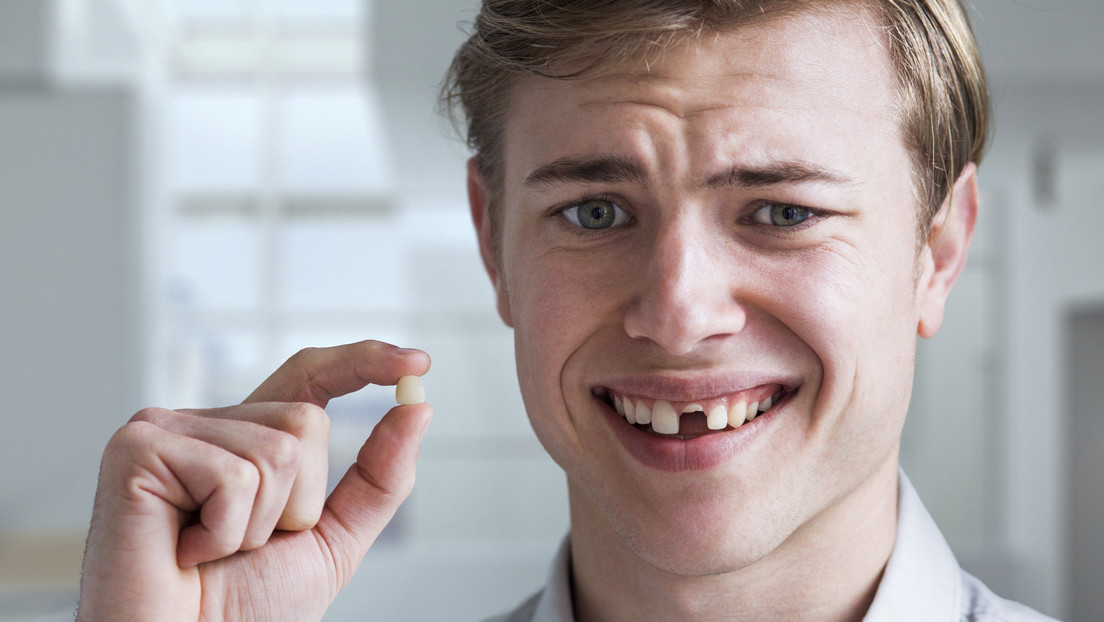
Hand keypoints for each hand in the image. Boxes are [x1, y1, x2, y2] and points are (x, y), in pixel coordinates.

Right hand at [77, 340, 431, 621]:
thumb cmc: (241, 610)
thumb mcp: (331, 539)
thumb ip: (377, 478)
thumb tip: (418, 407)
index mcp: (245, 438)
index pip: (310, 377)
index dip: (363, 361)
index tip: (418, 363)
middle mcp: (206, 423)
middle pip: (307, 420)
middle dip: (300, 502)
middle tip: (243, 546)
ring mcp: (165, 429)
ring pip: (278, 449)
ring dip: (260, 525)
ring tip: (210, 551)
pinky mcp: (137, 448)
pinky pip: (233, 476)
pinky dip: (224, 533)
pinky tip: (185, 552)